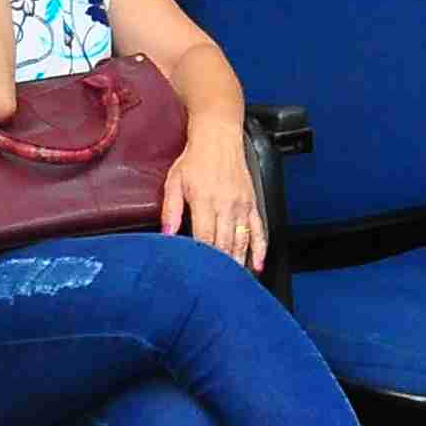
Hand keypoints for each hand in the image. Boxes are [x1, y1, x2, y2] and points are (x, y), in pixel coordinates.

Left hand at [160, 136, 266, 270]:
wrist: (219, 137)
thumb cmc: (195, 159)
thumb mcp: (174, 181)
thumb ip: (170, 209)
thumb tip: (166, 234)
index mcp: (205, 200)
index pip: (204, 238)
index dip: (203, 259)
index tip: (199, 276)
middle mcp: (226, 205)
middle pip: (224, 244)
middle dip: (220, 268)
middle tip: (214, 288)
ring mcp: (242, 205)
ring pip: (241, 241)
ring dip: (238, 263)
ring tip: (232, 283)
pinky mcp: (251, 203)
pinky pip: (259, 230)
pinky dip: (260, 249)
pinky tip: (257, 265)